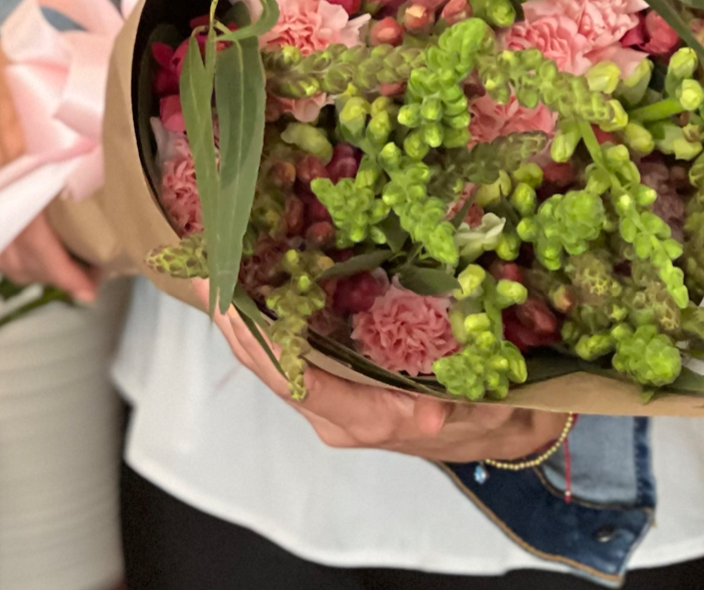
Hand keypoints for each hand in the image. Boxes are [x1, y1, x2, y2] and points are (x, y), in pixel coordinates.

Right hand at [0, 39, 99, 302]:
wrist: (2, 51)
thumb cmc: (56, 71)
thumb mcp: (89, 99)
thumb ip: (109, 134)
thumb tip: (154, 168)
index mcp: (30, 156)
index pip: (35, 229)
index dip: (60, 266)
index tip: (89, 285)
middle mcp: (0, 173)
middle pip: (17, 247)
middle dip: (53, 275)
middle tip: (89, 286)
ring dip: (33, 269)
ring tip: (71, 276)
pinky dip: (12, 251)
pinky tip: (39, 260)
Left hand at [193, 281, 566, 461]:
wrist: (495, 429)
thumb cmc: (486, 413)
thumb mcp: (480, 409)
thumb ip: (454, 411)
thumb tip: (431, 415)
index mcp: (366, 418)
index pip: (298, 382)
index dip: (261, 346)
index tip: (231, 308)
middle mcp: (339, 412)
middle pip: (272, 370)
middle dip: (236, 325)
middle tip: (207, 273)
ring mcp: (336, 398)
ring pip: (277, 363)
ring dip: (245, 321)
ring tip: (218, 274)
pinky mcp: (342, 383)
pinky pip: (295, 355)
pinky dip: (271, 323)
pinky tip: (258, 287)